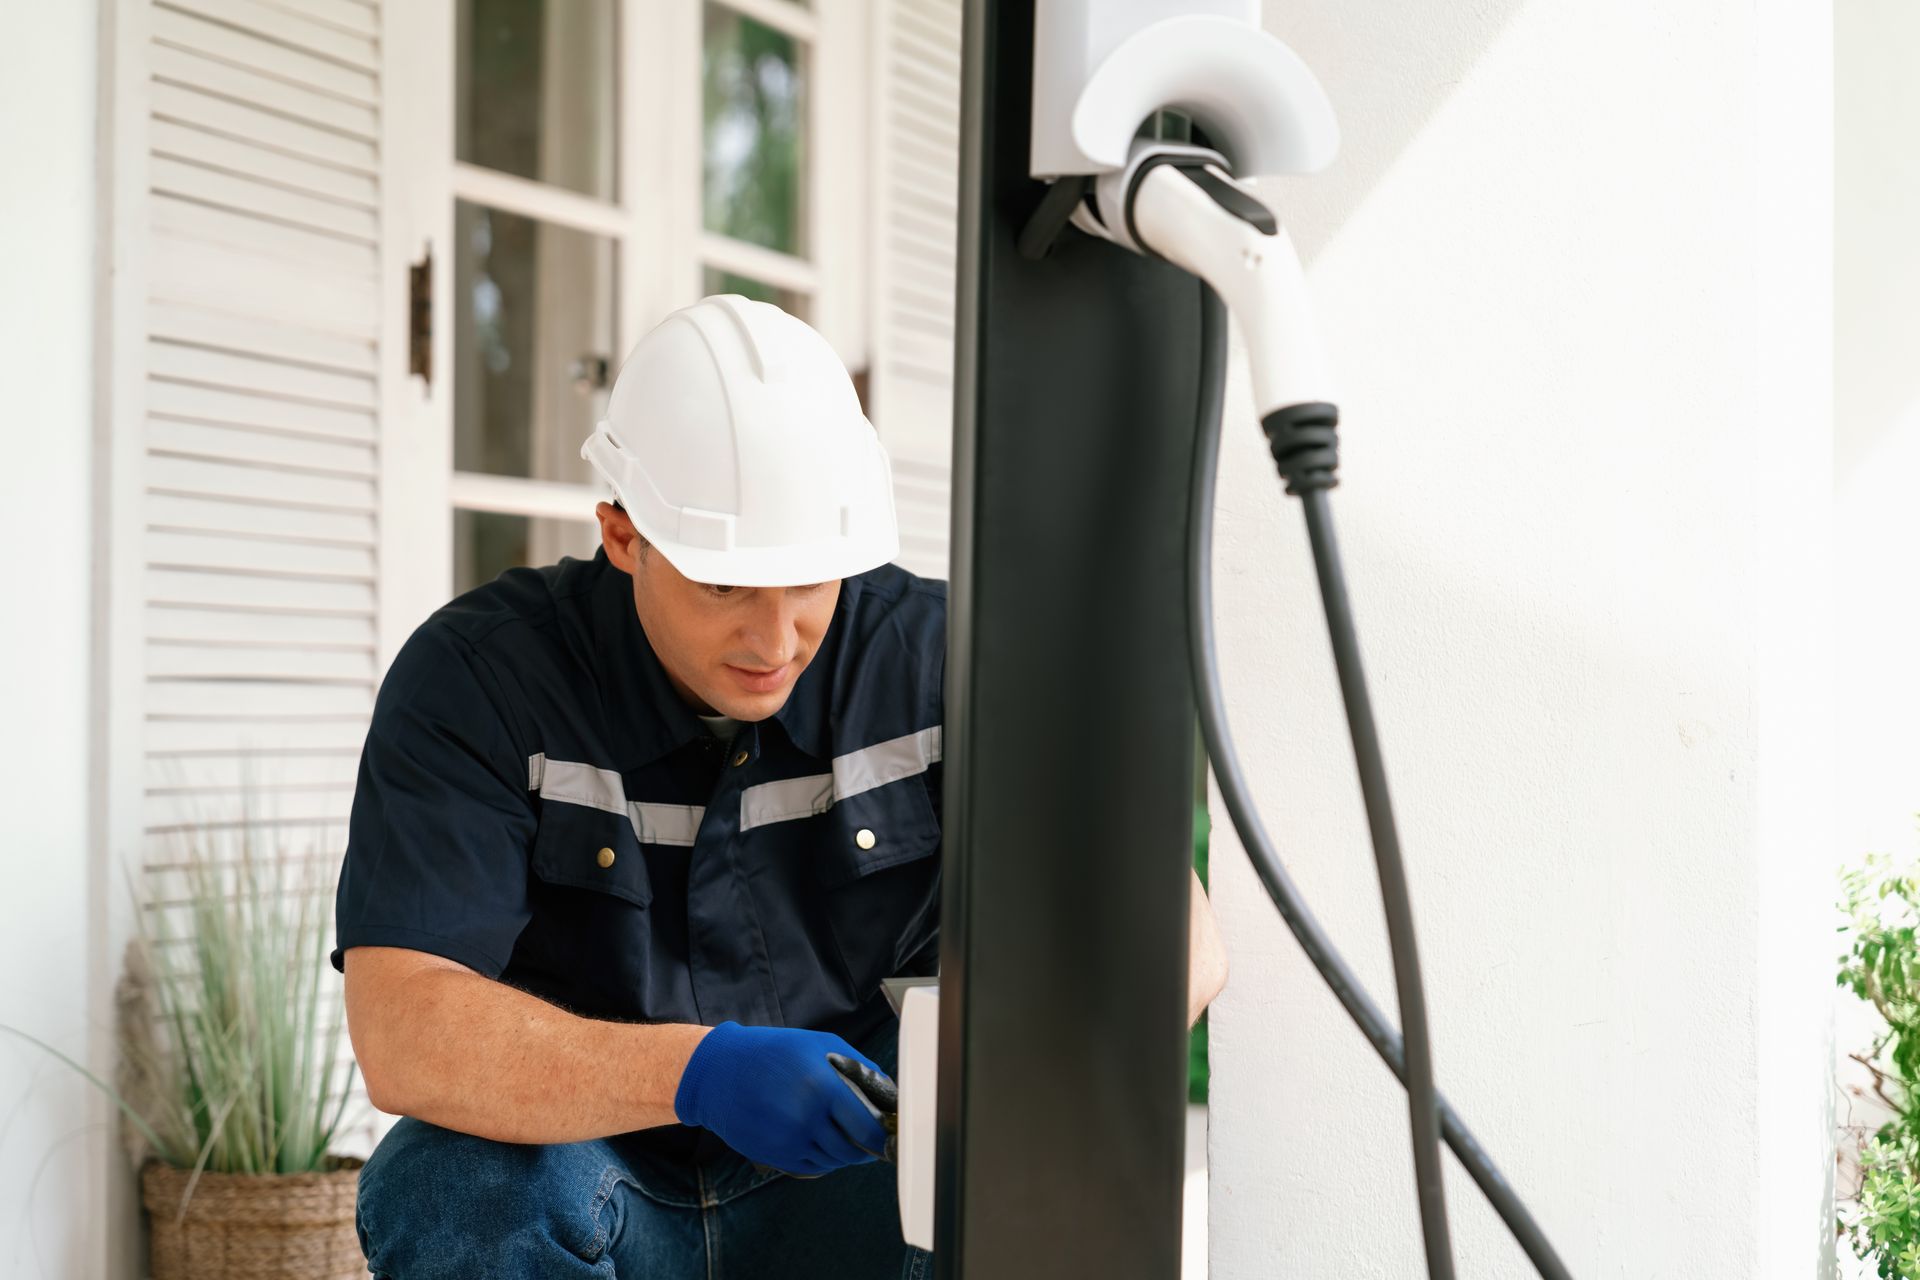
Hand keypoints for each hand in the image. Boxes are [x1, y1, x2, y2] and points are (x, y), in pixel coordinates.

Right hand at [673, 1022, 893, 1175]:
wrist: (719, 1073)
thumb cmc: (773, 1052)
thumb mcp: (820, 1045)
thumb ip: (859, 1067)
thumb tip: (889, 1092)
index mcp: (822, 1087)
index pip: (867, 1128)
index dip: (883, 1137)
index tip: (890, 1135)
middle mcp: (806, 1118)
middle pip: (853, 1150)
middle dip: (866, 1146)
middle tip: (870, 1136)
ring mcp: (789, 1141)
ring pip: (834, 1160)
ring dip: (844, 1151)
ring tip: (841, 1132)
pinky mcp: (776, 1156)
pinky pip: (813, 1167)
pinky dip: (824, 1158)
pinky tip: (819, 1139)